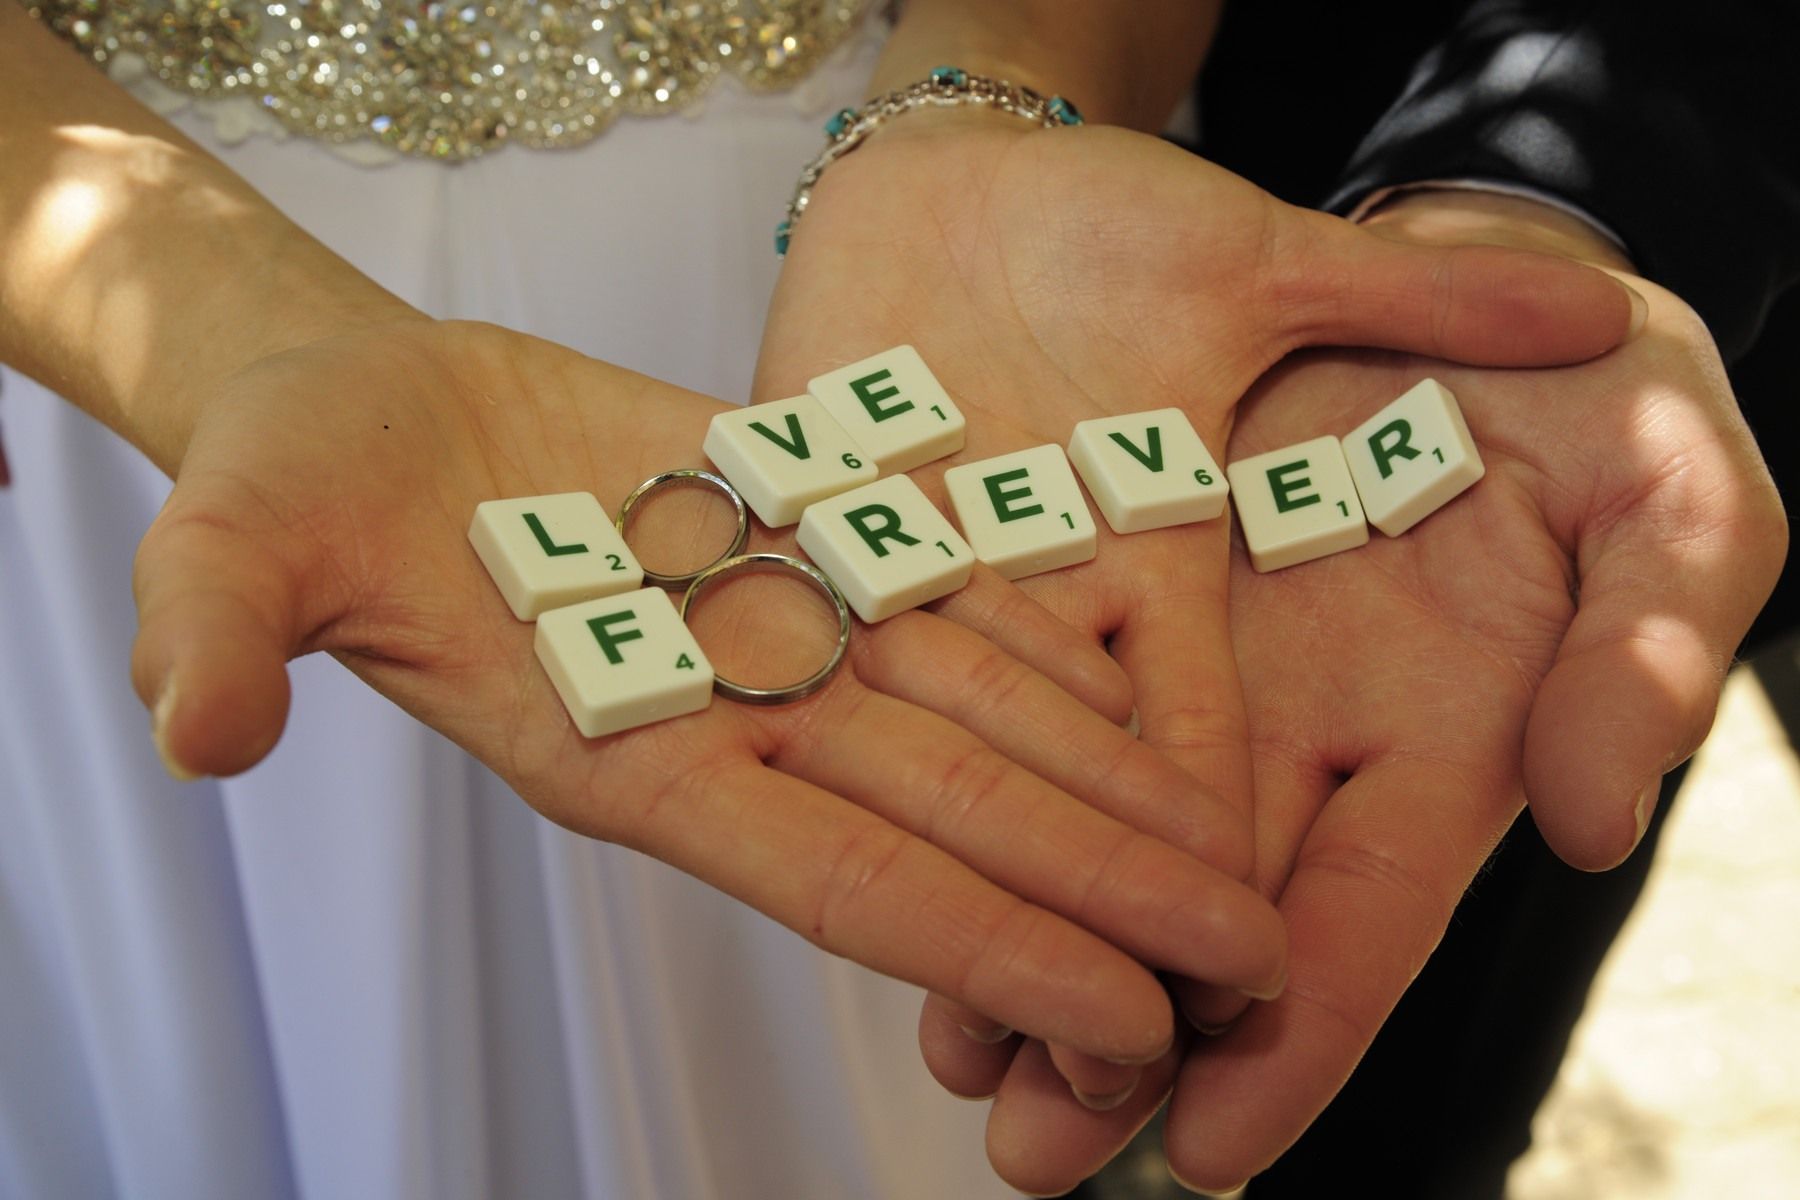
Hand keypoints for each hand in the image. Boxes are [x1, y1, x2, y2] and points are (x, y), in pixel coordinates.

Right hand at [129, 317, 1288, 1068]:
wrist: (372, 412)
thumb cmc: (295, 484)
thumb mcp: (230, 537)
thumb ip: (221, 627)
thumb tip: (195, 730)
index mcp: (631, 753)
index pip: (839, 877)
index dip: (986, 948)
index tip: (1125, 1020)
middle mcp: (736, 720)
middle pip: (960, 825)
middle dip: (1112, 905)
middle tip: (1265, 974)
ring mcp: (781, 641)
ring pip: (987, 735)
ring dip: (1119, 807)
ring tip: (1249, 871)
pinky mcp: (805, 552)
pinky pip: (958, 621)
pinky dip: (1064, 675)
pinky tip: (1162, 721)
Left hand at [916, 192, 1786, 1192]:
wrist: (1466, 266)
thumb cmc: (1592, 386)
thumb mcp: (1667, 490)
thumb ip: (1641, 650)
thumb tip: (1590, 821)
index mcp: (1436, 729)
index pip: (1364, 911)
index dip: (1296, 1030)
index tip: (1215, 1144)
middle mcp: (1300, 722)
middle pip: (1200, 906)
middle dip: (1119, 1032)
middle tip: (1033, 1149)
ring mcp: (1198, 650)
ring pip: (1098, 822)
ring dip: (1020, 931)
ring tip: (948, 1045)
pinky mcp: (1109, 560)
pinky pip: (1033, 682)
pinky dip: (972, 772)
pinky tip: (899, 843)